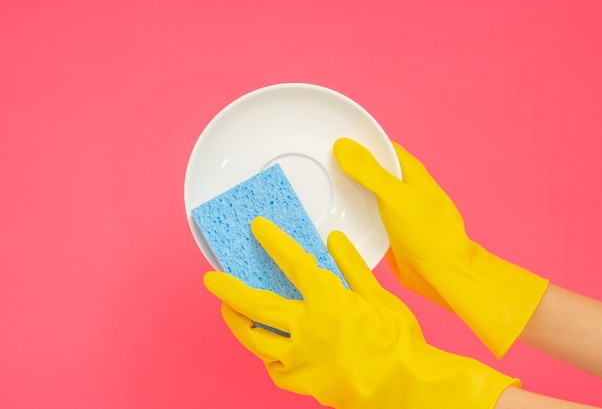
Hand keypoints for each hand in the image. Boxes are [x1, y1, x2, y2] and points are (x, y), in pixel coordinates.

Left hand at [204, 216, 517, 408]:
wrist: (403, 387)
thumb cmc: (396, 343)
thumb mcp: (379, 297)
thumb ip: (353, 267)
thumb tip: (336, 240)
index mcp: (327, 301)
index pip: (294, 262)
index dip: (274, 241)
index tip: (258, 227)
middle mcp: (306, 328)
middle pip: (256, 303)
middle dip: (229, 289)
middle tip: (211, 280)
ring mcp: (298, 358)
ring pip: (255, 339)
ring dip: (238, 322)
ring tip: (229, 311)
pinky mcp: (299, 381)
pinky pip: (273, 366)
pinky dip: (268, 354)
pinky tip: (267, 347)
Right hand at [333, 137, 548, 357]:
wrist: (440, 276)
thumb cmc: (428, 235)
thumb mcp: (397, 198)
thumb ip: (371, 173)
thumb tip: (342, 146)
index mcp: (408, 171)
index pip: (378, 145)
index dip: (355, 141)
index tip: (326, 139)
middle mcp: (400, 187)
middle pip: (368, 168)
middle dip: (344, 165)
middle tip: (313, 163)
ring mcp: (392, 209)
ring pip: (363, 193)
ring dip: (344, 190)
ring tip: (314, 186)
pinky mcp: (385, 230)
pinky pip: (363, 215)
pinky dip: (348, 213)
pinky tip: (329, 215)